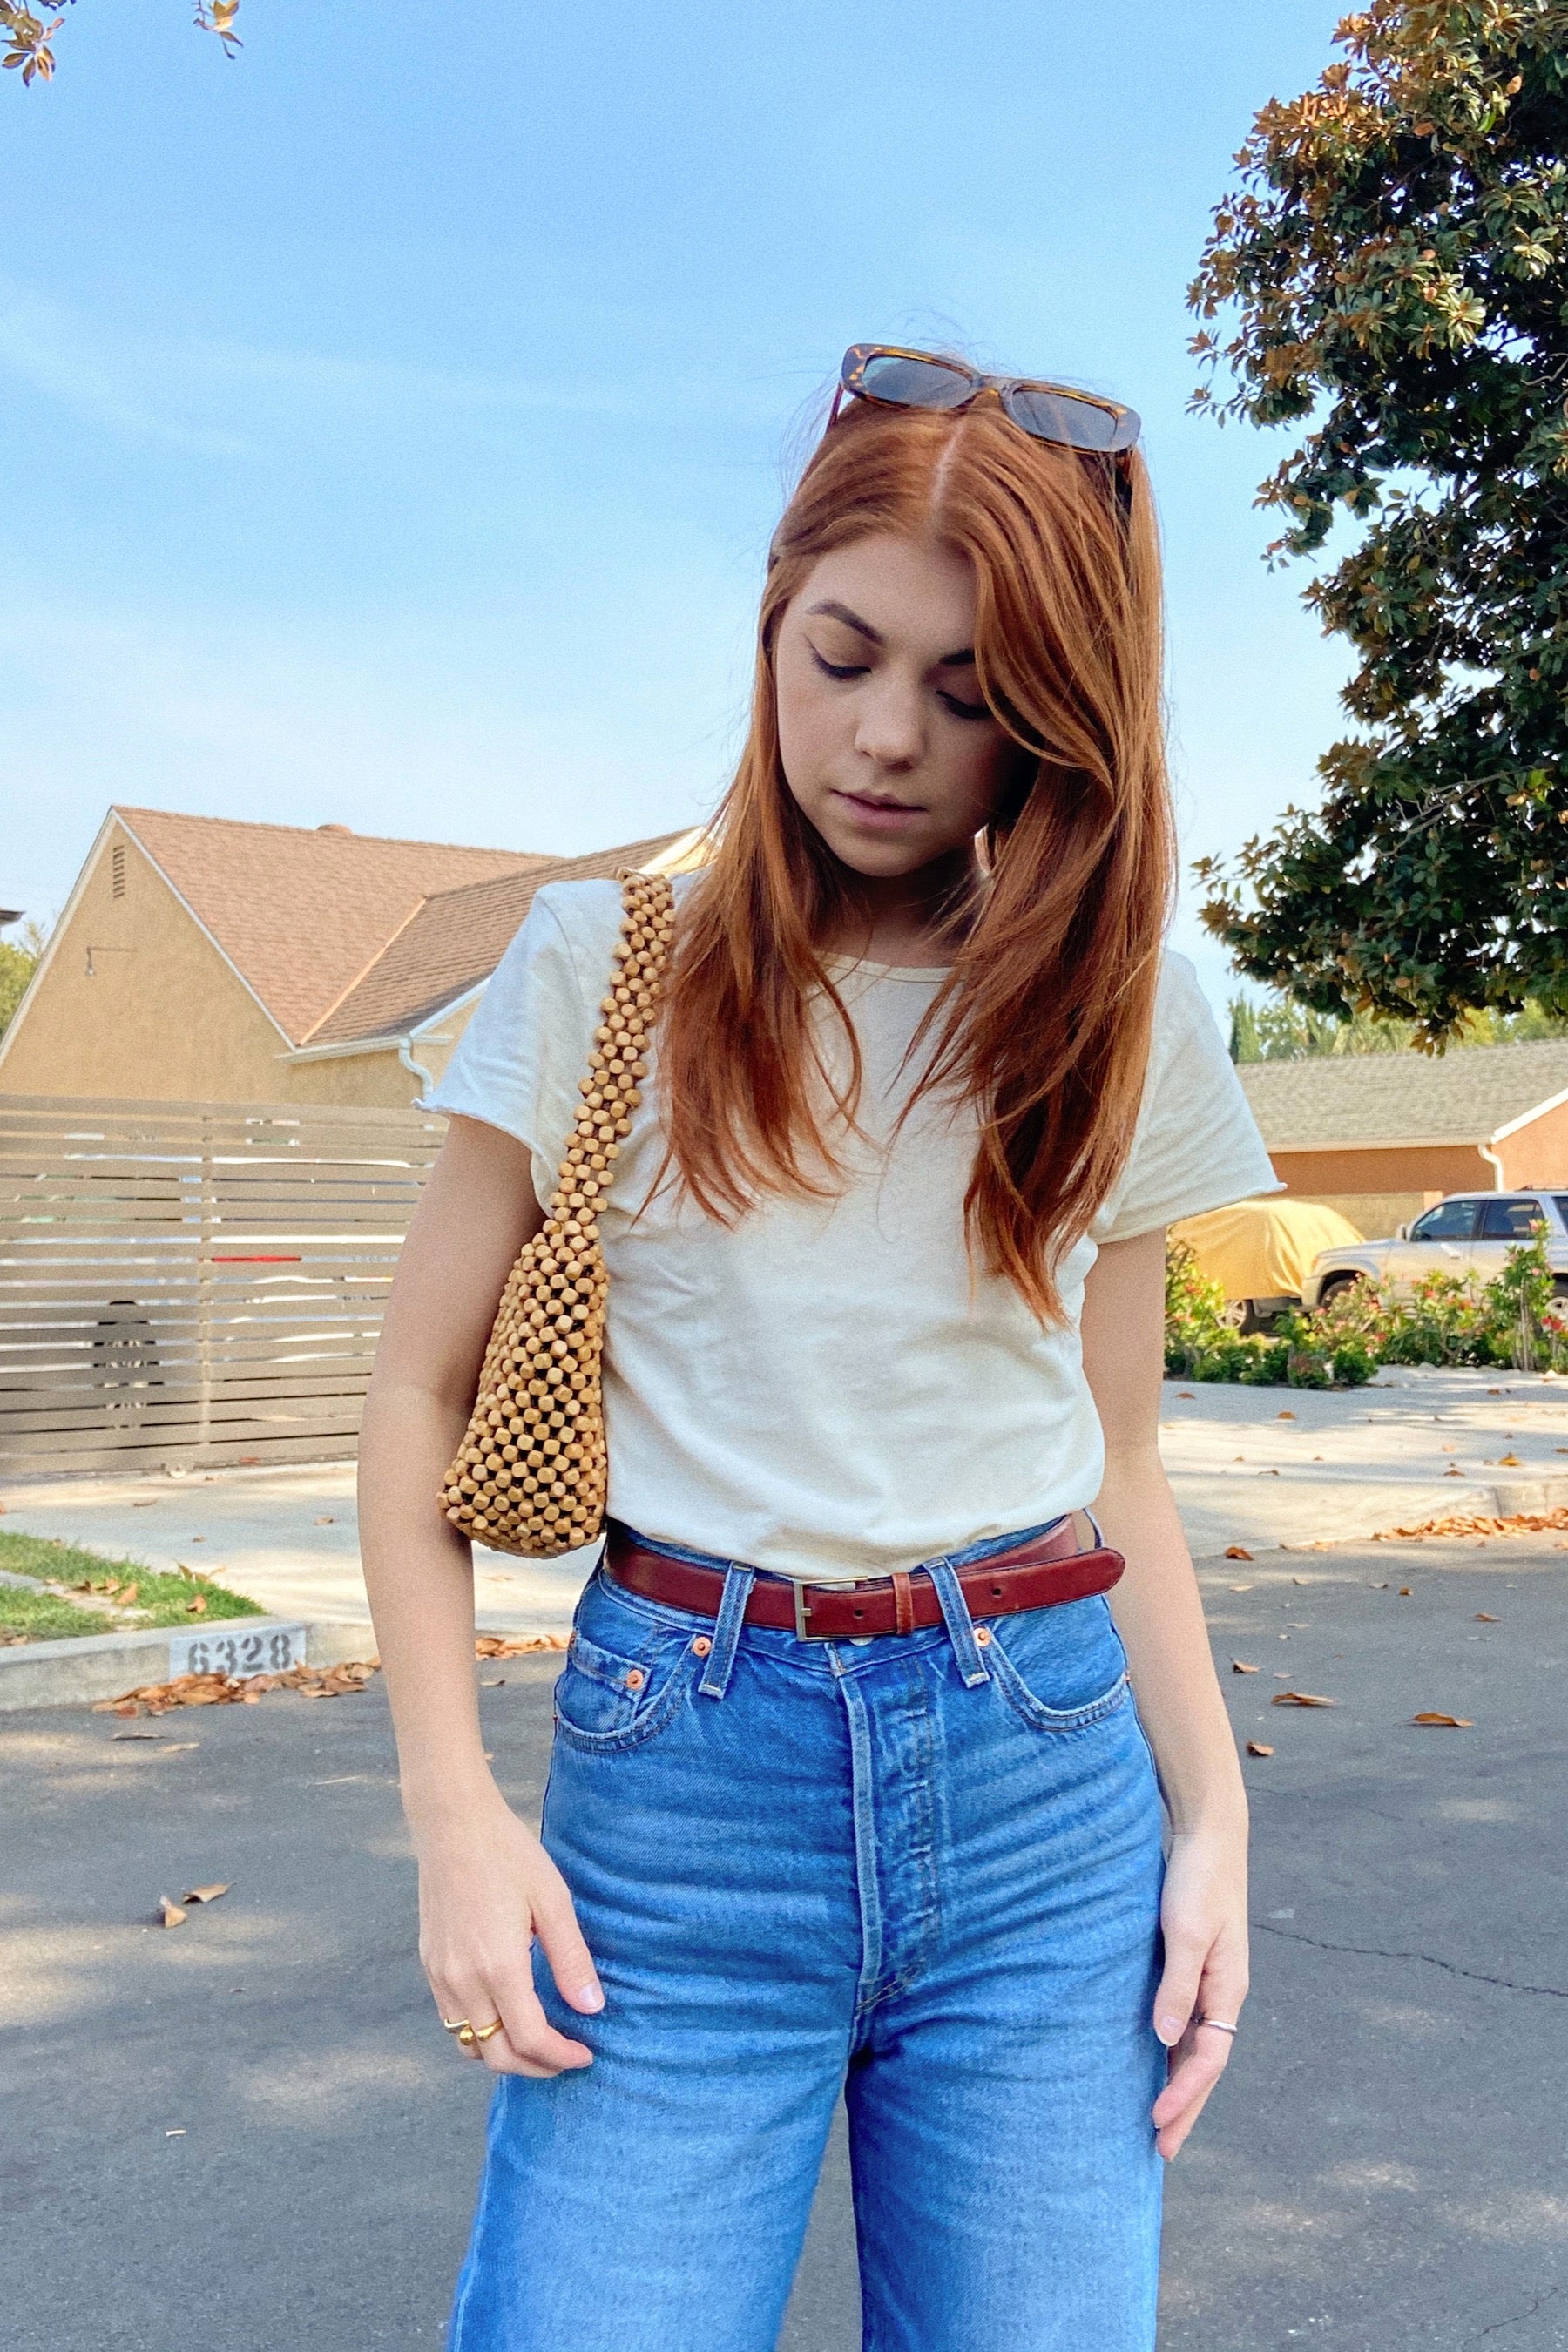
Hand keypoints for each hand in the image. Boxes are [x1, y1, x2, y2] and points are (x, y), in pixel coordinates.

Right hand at [415, 1792, 603, 2077]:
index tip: (585, 2054)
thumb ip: (571, 1960)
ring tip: (539, 2043)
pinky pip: (453, 2021)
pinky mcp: (430, 1965)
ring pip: (470, 2044)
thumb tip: (592, 2009)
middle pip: (497, 2054)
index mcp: (498, 1966)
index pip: (529, 2039)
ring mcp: (441, 1975)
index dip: (560, 2057)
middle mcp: (463, 1980)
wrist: (453, 1826)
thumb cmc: (509, 1855)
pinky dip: (481, 2033)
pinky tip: (506, 2015)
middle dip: (535, 2067)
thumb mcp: (552, 1902)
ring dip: (505, 2054)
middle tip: (566, 2058)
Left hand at [1150, 1823, 1247, 2159]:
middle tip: (1162, 2150)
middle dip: (1187, 2107)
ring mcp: (1211, 1982)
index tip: (1156, 2123)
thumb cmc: (1197, 1878)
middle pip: (1206, 2064)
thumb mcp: (1185, 1930)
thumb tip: (1165, 2039)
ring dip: (1180, 2086)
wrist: (1208, 1835)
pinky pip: (1187, 2024)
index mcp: (1229, 1988)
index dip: (1184, 2094)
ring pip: (1197, 2048)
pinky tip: (1156, 2065)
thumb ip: (1177, 1984)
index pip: (1209, 2058)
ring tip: (1159, 2123)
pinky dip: (1174, 2053)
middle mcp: (1224, 1993)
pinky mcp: (1195, 1968)